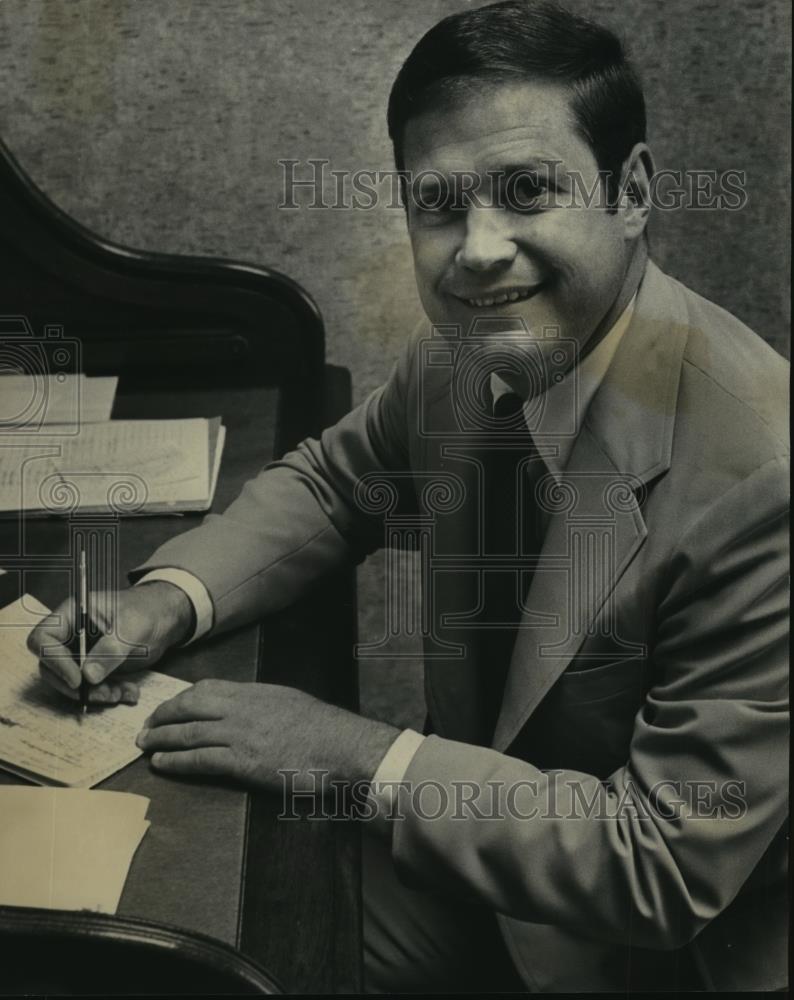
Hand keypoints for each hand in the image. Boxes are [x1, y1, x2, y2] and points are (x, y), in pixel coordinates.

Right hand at [27, 581, 193, 705]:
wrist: (165, 618)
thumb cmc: (146, 611)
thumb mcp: (131, 628)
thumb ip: (110, 650)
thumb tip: (88, 676)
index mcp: (72, 615)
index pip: (43, 639)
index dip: (54, 661)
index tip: (78, 679)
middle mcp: (70, 636)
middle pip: (51, 667)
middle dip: (76, 686)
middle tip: (104, 694)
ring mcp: (81, 653)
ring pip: (71, 683)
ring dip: (95, 694)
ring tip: (122, 694)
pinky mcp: (94, 669)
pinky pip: (91, 688)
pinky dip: (108, 694)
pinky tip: (130, 693)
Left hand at [136, 679, 399, 793]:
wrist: (341, 746)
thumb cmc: (324, 729)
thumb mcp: (291, 703)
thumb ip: (264, 705)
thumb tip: (248, 712)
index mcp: (255, 692)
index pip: (208, 688)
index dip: (183, 698)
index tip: (170, 706)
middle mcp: (242, 708)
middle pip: (191, 706)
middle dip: (164, 715)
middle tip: (146, 724)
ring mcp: (240, 734)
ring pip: (189, 732)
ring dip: (162, 738)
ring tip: (144, 744)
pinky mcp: (242, 761)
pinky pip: (199, 759)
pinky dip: (176, 760)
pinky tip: (161, 763)